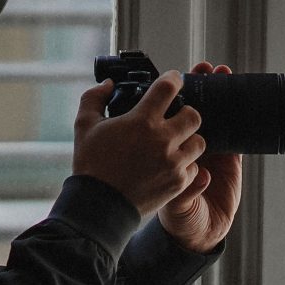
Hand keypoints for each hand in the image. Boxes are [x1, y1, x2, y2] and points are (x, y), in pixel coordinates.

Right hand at [72, 68, 203, 219]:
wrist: (99, 205)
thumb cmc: (91, 164)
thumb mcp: (84, 125)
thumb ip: (94, 98)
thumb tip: (108, 84)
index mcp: (142, 121)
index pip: (169, 88)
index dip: (174, 79)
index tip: (174, 80)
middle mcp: (163, 140)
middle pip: (194, 115)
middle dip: (186, 113)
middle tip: (176, 117)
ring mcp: (174, 163)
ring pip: (200, 142)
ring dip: (189, 139)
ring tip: (176, 143)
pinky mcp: (179, 183)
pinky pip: (195, 167)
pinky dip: (187, 165)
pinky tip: (173, 164)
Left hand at [155, 62, 244, 252]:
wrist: (195, 234)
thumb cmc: (172, 214)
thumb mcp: (167, 198)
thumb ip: (177, 183)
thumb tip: (199, 172)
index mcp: (165, 146)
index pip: (169, 112)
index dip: (174, 91)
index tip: (178, 74)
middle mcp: (186, 144)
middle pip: (195, 107)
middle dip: (202, 86)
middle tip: (206, 69)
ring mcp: (211, 150)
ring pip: (217, 116)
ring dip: (223, 95)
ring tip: (224, 74)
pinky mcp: (232, 159)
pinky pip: (237, 135)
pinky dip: (241, 118)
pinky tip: (245, 101)